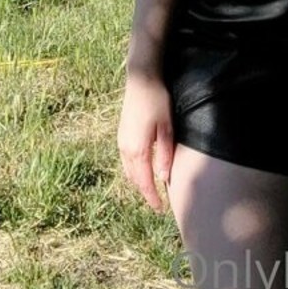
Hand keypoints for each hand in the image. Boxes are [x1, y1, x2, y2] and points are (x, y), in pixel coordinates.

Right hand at [118, 72, 175, 210]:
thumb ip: (165, 154)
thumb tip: (163, 178)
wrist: (140, 79)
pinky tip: (144, 169)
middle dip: (145, 192)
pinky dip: (134, 171)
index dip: (152, 198)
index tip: (160, 209)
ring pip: (128, 171)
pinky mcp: (121, 135)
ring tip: (152, 189)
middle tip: (158, 203)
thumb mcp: (166, 127)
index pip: (144, 182)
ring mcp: (121, 142)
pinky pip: (126, 161)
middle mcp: (125, 149)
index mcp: (137, 150)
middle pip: (134, 180)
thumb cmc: (157, 101)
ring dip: (139, 182)